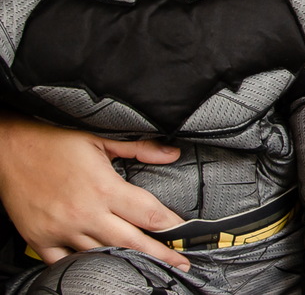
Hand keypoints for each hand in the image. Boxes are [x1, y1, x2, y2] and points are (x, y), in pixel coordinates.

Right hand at [0, 113, 188, 269]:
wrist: (10, 147)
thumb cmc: (54, 142)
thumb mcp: (101, 139)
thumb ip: (140, 149)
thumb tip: (172, 154)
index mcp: (104, 188)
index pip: (149, 214)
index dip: (172, 227)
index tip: (185, 235)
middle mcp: (85, 213)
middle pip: (132, 242)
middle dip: (160, 255)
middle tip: (179, 265)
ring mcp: (62, 229)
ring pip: (101, 255)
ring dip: (125, 261)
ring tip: (146, 266)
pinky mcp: (41, 239)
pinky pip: (65, 263)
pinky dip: (84, 266)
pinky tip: (101, 267)